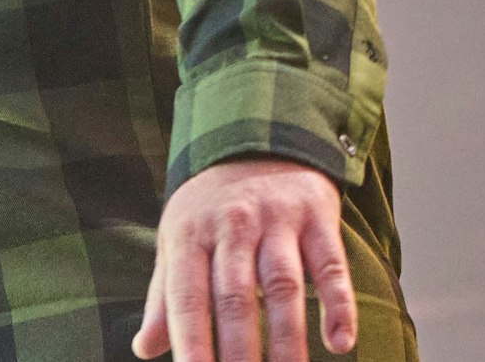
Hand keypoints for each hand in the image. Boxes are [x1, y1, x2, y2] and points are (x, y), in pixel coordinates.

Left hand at [132, 157, 356, 360]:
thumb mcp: (178, 243)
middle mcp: (230, 226)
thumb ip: (165, 299)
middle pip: (235, 296)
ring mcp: (276, 220)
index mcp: (189, 235)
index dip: (191, 340)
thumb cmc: (210, 211)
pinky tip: (339, 343)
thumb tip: (144, 348)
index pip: (186, 296)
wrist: (258, 143)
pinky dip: (338, 305)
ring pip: (283, 285)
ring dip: (287, 338)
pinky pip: (330, 266)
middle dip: (240, 349)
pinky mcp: (317, 218)